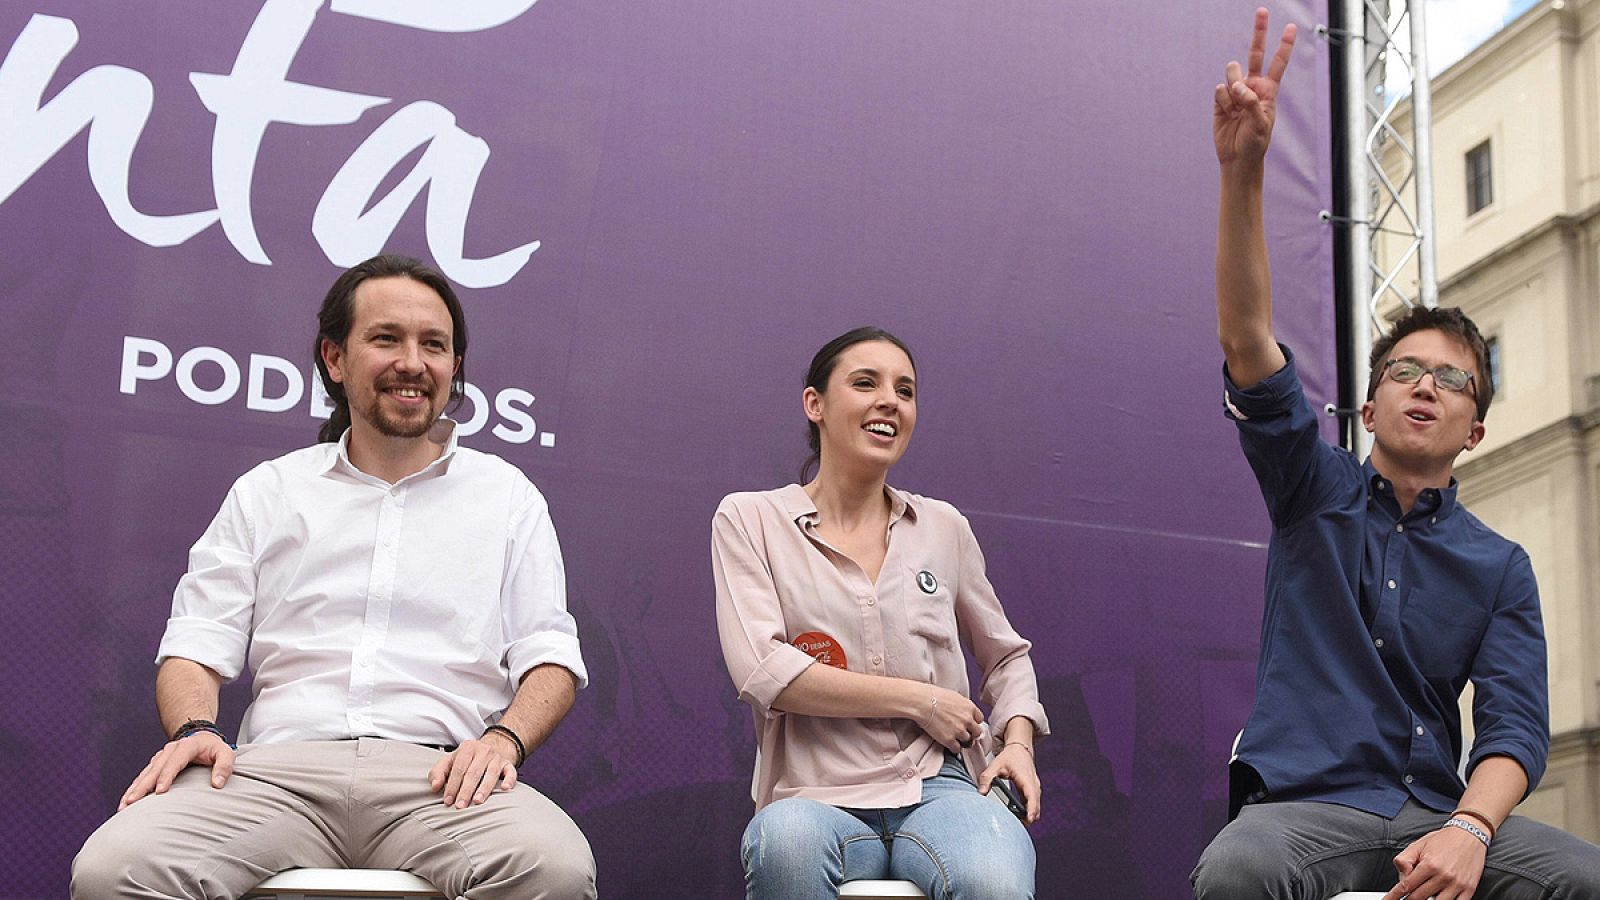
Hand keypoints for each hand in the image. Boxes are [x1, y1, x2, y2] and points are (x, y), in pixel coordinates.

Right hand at [119, 731, 234, 809]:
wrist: (200, 736)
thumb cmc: (214, 749)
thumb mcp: (226, 753)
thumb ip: (224, 766)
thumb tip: (217, 784)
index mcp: (186, 746)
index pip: (175, 762)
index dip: (166, 776)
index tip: (159, 791)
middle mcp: (170, 750)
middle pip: (154, 769)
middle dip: (142, 786)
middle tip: (132, 802)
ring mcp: (160, 757)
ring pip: (145, 774)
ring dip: (133, 789)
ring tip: (123, 806)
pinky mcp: (155, 764)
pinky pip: (142, 777)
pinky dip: (133, 788)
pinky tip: (125, 801)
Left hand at [428, 734, 517, 807]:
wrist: (491, 747)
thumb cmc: (467, 759)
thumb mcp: (450, 761)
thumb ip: (438, 772)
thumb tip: (435, 786)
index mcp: (467, 748)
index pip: (459, 769)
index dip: (452, 785)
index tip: (448, 801)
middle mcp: (484, 751)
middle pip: (473, 773)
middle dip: (466, 791)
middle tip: (460, 806)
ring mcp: (497, 757)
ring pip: (491, 774)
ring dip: (484, 788)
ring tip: (477, 801)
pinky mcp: (508, 764)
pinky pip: (511, 772)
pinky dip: (509, 780)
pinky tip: (504, 789)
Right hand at [914, 686, 984, 752]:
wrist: (921, 702)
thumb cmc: (933, 695)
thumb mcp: (954, 696)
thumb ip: (962, 706)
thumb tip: (962, 711)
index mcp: (969, 707)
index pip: (980, 719)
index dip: (973, 722)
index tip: (968, 724)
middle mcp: (967, 720)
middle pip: (977, 732)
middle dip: (971, 733)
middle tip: (963, 732)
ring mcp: (959, 731)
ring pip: (967, 741)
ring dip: (961, 740)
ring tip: (953, 737)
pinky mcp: (949, 740)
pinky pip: (957, 749)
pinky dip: (953, 747)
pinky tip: (948, 742)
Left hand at [978, 743, 1040, 824]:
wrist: (1019, 748)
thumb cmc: (1010, 756)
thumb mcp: (995, 765)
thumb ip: (987, 778)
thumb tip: (981, 792)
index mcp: (1026, 778)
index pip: (1031, 796)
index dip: (1031, 809)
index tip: (1029, 819)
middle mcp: (1033, 784)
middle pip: (1036, 805)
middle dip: (1029, 816)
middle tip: (1018, 826)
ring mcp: (1035, 787)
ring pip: (1036, 805)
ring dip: (1030, 814)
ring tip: (1018, 823)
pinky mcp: (1033, 790)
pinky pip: (1033, 803)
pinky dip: (1029, 810)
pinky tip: (1019, 816)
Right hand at [1213, 8, 1295, 165]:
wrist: (1236, 158)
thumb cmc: (1255, 143)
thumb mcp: (1260, 124)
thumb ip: (1250, 102)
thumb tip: (1236, 85)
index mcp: (1268, 90)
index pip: (1278, 63)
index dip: (1284, 45)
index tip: (1290, 27)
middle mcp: (1252, 86)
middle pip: (1255, 53)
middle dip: (1259, 32)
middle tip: (1262, 10)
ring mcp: (1234, 92)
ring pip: (1232, 71)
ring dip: (1233, 83)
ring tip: (1235, 102)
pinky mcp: (1219, 100)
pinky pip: (1219, 90)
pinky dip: (1222, 101)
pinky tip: (1227, 113)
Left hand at [1381, 825, 1487, 899]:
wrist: (1470, 835)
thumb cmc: (1444, 840)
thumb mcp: (1418, 845)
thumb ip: (1404, 860)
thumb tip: (1401, 878)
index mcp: (1429, 865)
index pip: (1406, 886)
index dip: (1395, 896)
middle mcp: (1443, 876)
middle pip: (1419, 897)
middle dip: (1409, 898)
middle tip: (1406, 896)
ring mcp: (1457, 885)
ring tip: (1424, 892)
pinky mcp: (1469, 889)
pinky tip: (1438, 897)